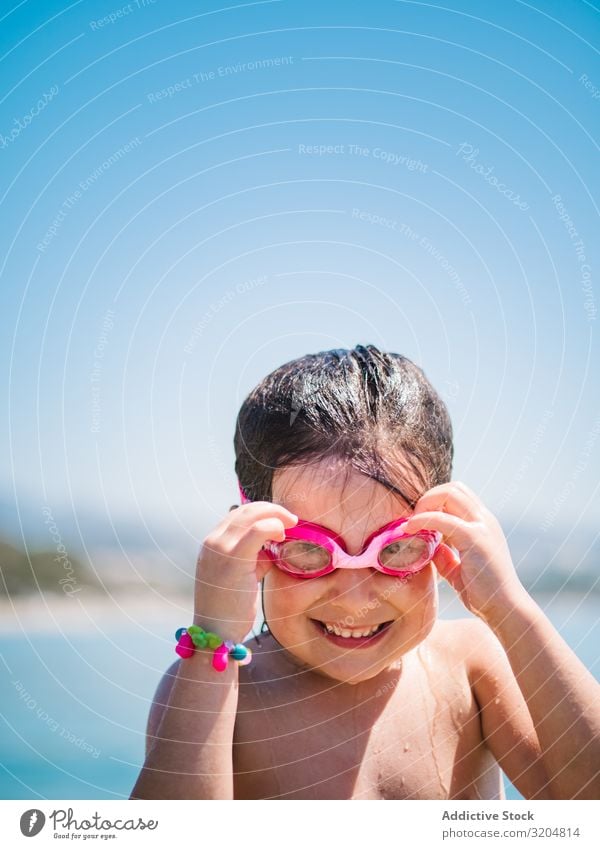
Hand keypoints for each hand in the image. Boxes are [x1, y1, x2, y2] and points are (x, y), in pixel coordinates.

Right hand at [194, 502, 297, 641]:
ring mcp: (220, 548)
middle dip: (272, 509)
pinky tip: (282, 537)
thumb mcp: (240, 576)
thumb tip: (273, 547)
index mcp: (210, 544)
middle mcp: (212, 542)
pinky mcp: (233, 558)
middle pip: (245, 509)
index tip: (280, 520)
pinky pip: (258, 530)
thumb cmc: (230, 609)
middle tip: (291, 519)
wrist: (216, 633)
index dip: (261, 511)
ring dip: (275, 515)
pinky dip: (274, 526)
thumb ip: (253, 558)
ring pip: (252, 514)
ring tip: (291, 525)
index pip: (237, 514)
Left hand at [402, 481, 527, 623]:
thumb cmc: (484, 593)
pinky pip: (442, 519)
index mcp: (483, 524)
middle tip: (414, 520)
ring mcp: (482, 527)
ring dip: (425, 503)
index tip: (420, 521)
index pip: (458, 494)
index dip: (435, 501)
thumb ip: (445, 555)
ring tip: (412, 525)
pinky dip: (422, 520)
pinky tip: (409, 530)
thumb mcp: (459, 569)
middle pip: (453, 487)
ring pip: (449, 493)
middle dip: (428, 497)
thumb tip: (427, 545)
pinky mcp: (475, 539)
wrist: (506, 610)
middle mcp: (485, 520)